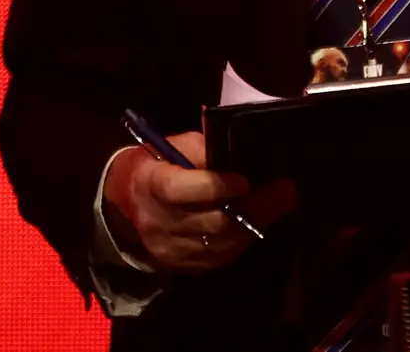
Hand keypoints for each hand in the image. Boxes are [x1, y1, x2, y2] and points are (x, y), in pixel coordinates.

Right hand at [101, 134, 290, 276]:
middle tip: (284, 191)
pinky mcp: (180, 265)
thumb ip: (205, 148)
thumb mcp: (175, 146)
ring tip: (280, 203)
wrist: (124, 204)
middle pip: (211, 222)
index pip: (182, 192)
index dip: (215, 187)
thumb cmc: (156, 164)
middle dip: (253, 207)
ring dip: (255, 224)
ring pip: (220, 243)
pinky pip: (218, 257)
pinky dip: (241, 239)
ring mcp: (170, 248)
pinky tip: (258, 222)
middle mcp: (160, 222)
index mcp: (153, 186)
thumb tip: (239, 144)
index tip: (244, 181)